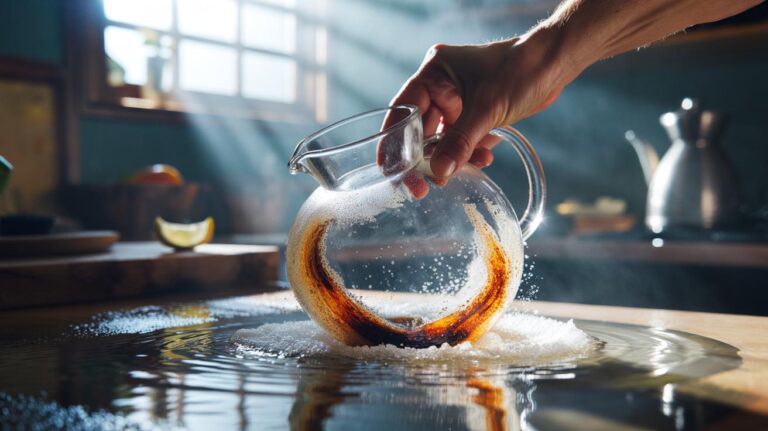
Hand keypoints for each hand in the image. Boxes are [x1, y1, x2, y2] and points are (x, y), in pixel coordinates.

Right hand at [382, 29, 575, 195]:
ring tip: (457, 174)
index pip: (404, 110)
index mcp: (434, 73)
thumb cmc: (521, 70)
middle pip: (421, 130)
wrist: (557, 65)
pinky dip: (470, 154)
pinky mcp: (476, 115)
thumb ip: (460, 143)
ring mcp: (459, 102)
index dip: (394, 141)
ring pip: (443, 140)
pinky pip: (464, 141)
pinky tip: (483, 160)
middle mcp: (441, 87)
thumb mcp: (487, 108)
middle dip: (424, 159)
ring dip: (451, 159)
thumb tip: (439, 173)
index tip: (390, 170)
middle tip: (420, 188)